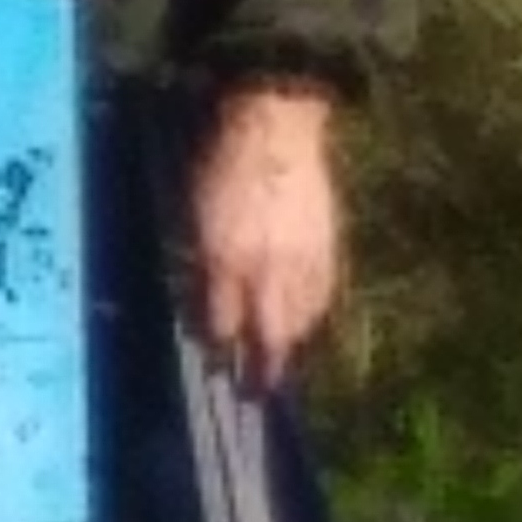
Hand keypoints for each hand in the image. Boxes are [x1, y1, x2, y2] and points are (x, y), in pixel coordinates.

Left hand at [189, 88, 342, 395]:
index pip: (221, 325)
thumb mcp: (194, 220)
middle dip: (260, 372)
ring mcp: (302, 260)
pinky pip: (323, 296)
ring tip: (279, 360)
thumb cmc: (221, 168)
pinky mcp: (328, 247)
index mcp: (226, 260)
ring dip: (288, 345)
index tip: (216, 363)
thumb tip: (208, 308)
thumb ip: (202, 267)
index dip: (218, 349)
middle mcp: (266, 268)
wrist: (274, 128)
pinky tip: (303, 323)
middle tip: (255, 393)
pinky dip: (312, 316)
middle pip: (267, 337)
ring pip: (300, 321)